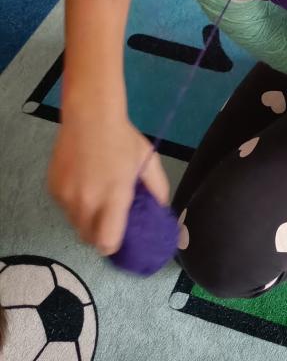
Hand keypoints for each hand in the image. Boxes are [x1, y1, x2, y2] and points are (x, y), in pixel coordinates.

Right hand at [48, 110, 170, 255]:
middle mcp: (87, 201)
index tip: (118, 236)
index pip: (107, 243)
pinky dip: (73, 204)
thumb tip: (160, 209)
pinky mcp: (53, 189)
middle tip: (108, 218)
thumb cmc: (122, 138)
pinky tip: (82, 184)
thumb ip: (157, 188)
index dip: (113, 245)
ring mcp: (66, 197)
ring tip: (96, 197)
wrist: (89, 116)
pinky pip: (64, 208)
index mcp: (114, 197)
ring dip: (85, 219)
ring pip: (74, 224)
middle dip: (99, 234)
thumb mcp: (148, 161)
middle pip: (88, 238)